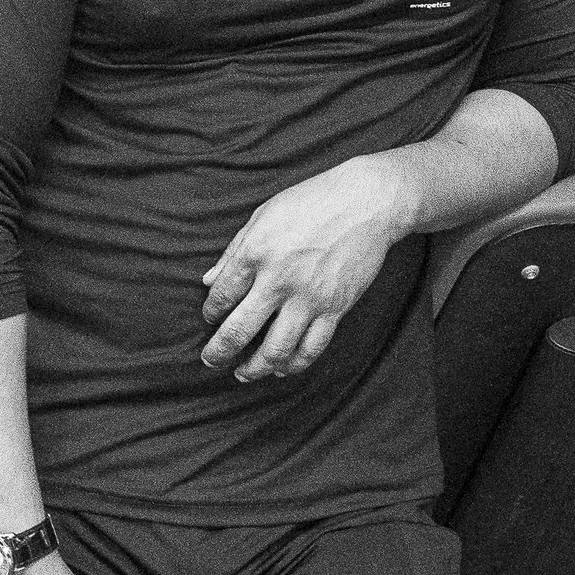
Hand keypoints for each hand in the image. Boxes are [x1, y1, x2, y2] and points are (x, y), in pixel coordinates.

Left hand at [200, 157, 412, 380]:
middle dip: (219, 351)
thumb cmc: (311, 202)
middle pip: (239, 330)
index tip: (211, 317)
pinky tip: (281, 369)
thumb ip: (234, 251)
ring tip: (243, 373)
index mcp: (256, 252)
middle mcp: (279, 280)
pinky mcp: (335, 308)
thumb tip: (208, 281)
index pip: (221, 295)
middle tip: (210, 360)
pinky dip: (294, 364)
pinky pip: (311, 348)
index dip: (211, 312)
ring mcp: (309, 298)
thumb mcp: (263, 216)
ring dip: (255, 367)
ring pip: (276, 350)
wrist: (366, 202)